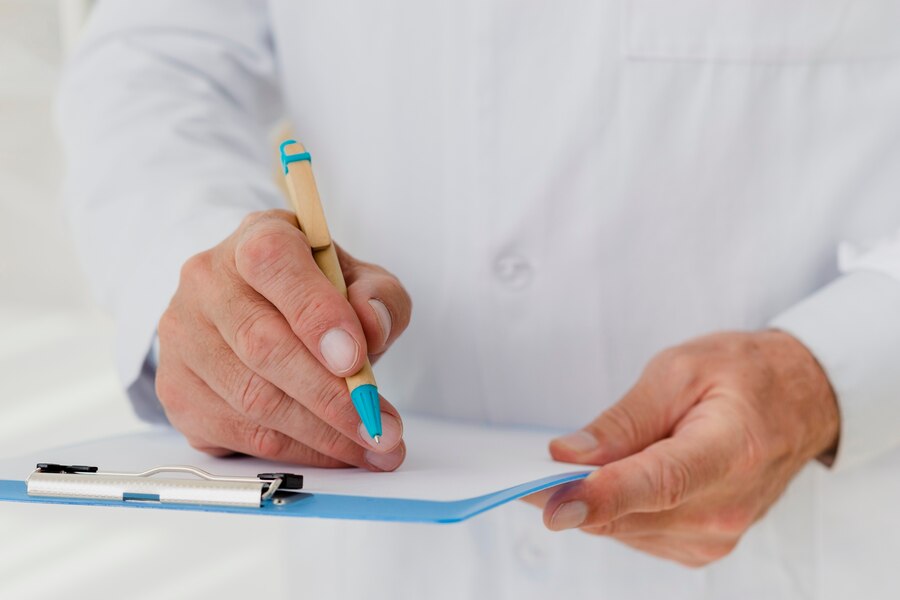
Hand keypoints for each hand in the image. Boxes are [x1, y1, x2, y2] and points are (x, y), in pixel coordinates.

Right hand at [155, 209, 411, 470]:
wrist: (254, 307)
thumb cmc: (313, 291)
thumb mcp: (359, 279)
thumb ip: (378, 296)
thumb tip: (373, 326)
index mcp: (256, 239)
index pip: (273, 265)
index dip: (315, 314)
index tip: (355, 359)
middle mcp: (207, 283)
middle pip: (263, 346)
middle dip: (331, 397)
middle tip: (379, 426)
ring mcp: (184, 338)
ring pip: (253, 399)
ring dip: (321, 434)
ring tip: (372, 446)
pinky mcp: (178, 390)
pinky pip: (239, 433)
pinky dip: (297, 450)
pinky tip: (335, 452)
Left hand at [531, 330, 838, 566]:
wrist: (800, 404)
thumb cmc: (745, 377)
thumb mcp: (679, 370)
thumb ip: (623, 419)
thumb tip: (569, 454)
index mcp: (730, 451)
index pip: (660, 483)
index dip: (603, 497)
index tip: (555, 505)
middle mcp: (726, 507)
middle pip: (629, 515)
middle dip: (571, 494)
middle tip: (528, 471)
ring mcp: (717, 535)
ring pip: (623, 529)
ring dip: (594, 499)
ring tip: (593, 459)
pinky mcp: (702, 547)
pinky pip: (636, 534)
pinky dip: (616, 508)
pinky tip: (625, 475)